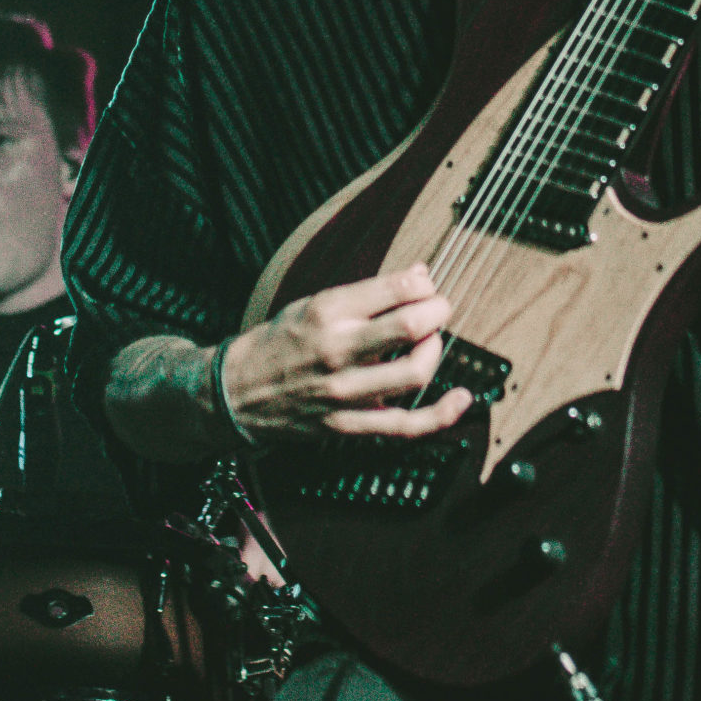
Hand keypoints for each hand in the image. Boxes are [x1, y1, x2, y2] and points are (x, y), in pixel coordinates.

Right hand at [221, 263, 473, 441]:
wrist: (239, 393)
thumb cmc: (281, 342)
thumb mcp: (315, 303)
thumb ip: (370, 292)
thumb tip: (421, 275)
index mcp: (327, 312)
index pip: (394, 289)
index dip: (423, 284)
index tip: (426, 285)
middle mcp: (337, 351)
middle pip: (409, 327)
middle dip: (436, 311)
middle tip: (437, 308)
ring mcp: (346, 392)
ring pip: (414, 372)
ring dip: (434, 350)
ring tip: (428, 342)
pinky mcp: (351, 425)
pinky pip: (407, 425)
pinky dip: (442, 415)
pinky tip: (462, 399)